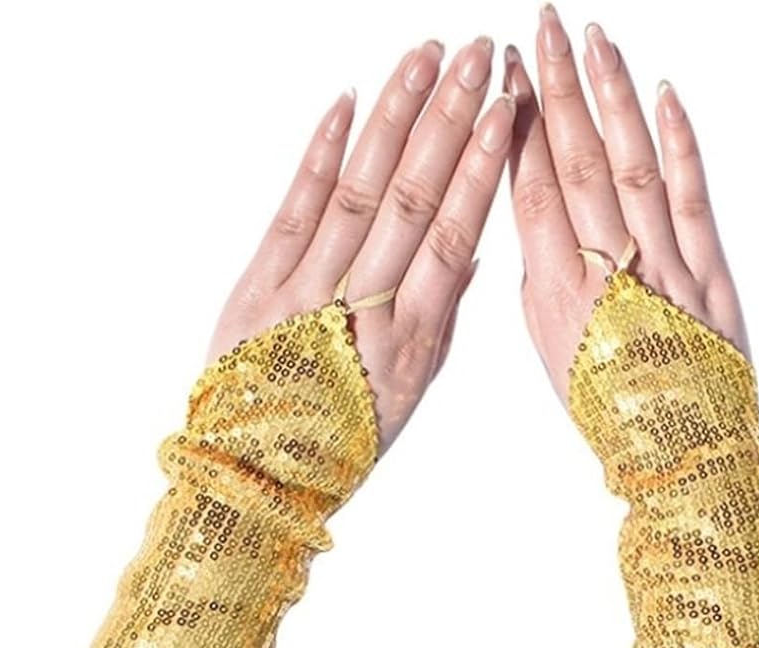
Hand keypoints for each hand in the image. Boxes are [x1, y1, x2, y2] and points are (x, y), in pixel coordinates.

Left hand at [205, 37, 514, 455]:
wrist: (254, 478)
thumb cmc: (336, 441)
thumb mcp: (403, 396)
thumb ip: (437, 323)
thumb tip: (465, 254)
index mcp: (405, 343)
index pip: (450, 237)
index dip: (478, 171)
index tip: (504, 115)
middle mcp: (358, 310)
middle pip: (411, 199)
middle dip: (448, 122)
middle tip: (478, 57)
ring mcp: (304, 293)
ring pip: (357, 192)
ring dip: (393, 119)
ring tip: (425, 60)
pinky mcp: (257, 286)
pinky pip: (294, 208)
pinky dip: (320, 153)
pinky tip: (347, 102)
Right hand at [504, 6, 749, 409]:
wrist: (679, 453)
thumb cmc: (611, 410)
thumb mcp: (554, 354)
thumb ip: (545, 286)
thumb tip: (541, 228)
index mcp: (559, 297)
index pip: (533, 191)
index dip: (518, 129)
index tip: (505, 80)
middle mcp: (609, 273)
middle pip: (577, 163)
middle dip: (557, 90)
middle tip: (542, 30)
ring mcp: (663, 267)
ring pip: (631, 165)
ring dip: (611, 98)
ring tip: (592, 42)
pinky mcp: (709, 269)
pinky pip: (691, 194)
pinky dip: (677, 142)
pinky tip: (662, 96)